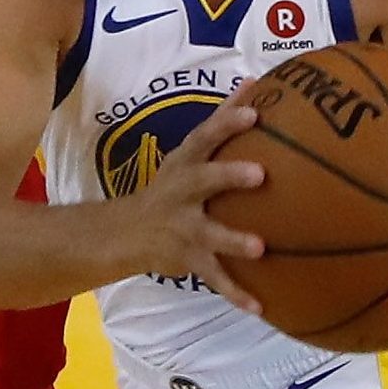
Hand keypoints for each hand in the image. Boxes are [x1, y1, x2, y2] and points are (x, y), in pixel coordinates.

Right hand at [132, 100, 268, 313]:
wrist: (126, 233)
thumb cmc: (172, 186)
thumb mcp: (190, 151)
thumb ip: (223, 119)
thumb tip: (256, 81)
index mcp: (185, 164)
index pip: (205, 136)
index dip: (227, 122)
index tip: (254, 111)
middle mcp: (182, 192)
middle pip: (203, 179)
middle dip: (229, 176)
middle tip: (261, 174)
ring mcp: (183, 228)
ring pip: (209, 233)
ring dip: (233, 240)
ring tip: (260, 248)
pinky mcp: (187, 259)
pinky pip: (214, 278)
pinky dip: (236, 294)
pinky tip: (260, 307)